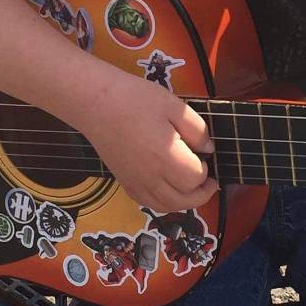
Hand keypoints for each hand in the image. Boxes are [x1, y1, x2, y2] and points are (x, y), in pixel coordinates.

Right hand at [80, 71, 216, 214]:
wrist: (96, 103)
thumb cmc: (135, 99)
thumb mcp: (174, 106)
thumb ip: (197, 130)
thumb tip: (208, 150)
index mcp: (166, 157)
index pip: (195, 179)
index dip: (205, 170)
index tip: (204, 156)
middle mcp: (150, 177)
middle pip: (183, 201)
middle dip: (201, 194)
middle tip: (210, 182)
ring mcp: (135, 182)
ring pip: (165, 207)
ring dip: (183, 202)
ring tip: (191, 189)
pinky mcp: (124, 182)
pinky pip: (147, 202)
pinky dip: (162, 202)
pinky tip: (167, 190)